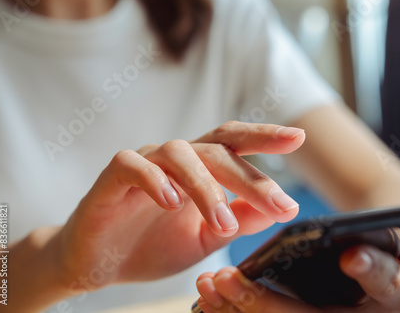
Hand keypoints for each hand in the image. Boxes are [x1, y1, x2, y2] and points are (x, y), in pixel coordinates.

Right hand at [51, 122, 304, 293]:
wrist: (101, 263)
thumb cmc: (154, 245)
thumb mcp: (206, 238)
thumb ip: (238, 220)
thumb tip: (277, 209)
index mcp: (199, 169)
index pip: (234, 144)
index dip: (264, 136)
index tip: (298, 137)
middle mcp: (175, 159)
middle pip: (216, 149)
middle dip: (250, 176)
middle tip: (278, 203)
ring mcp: (144, 163)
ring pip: (180, 154)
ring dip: (206, 188)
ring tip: (222, 221)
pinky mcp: (113, 177)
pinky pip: (133, 165)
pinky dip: (155, 180)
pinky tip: (172, 202)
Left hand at [196, 238, 399, 312]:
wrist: (364, 290)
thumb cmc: (376, 267)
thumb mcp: (390, 258)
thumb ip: (399, 253)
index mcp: (392, 298)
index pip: (388, 286)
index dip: (372, 270)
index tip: (350, 254)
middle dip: (261, 303)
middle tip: (226, 277)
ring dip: (236, 309)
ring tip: (208, 284)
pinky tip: (209, 300)